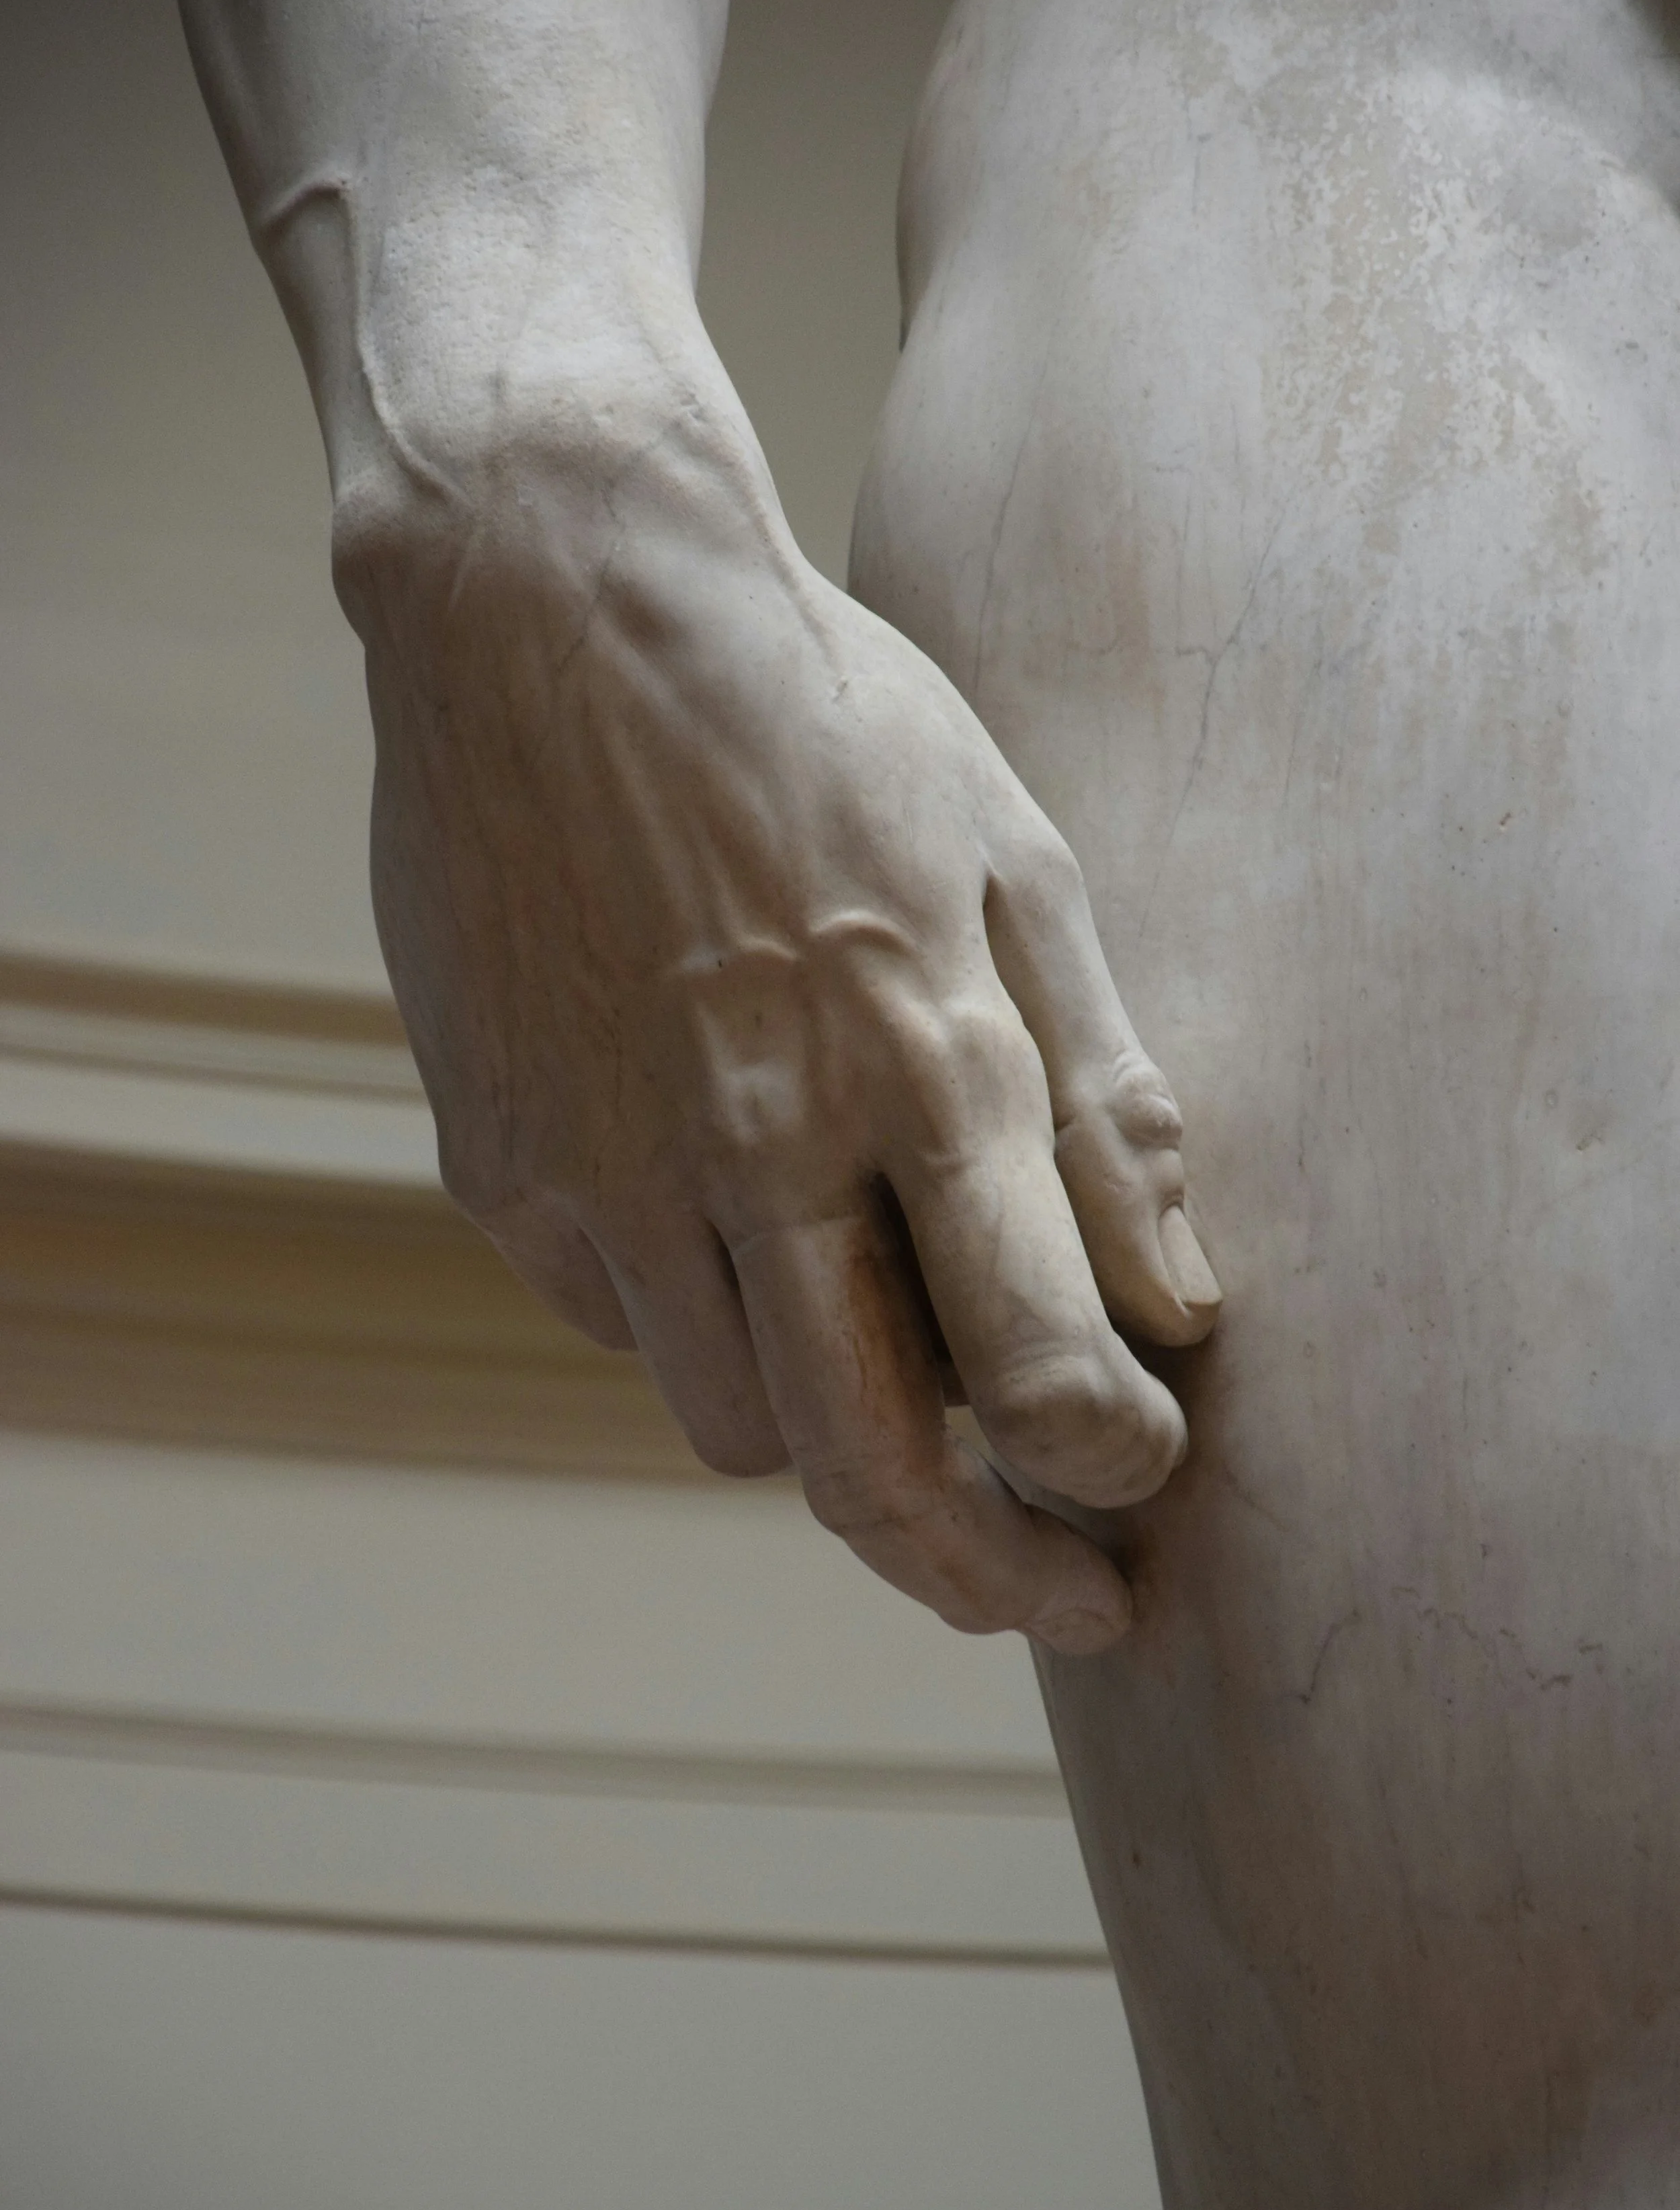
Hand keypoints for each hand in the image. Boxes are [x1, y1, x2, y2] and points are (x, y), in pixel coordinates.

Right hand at [340, 407, 1219, 1655]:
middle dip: (985, 1577)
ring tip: (884, 1360)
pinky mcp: (501, 1159)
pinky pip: (620, 1321)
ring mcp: (606, 1163)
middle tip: (1057, 1605)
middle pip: (870, 1473)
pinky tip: (730, 1220)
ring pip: (735, 1427)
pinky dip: (697, 1318)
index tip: (1144, 1481)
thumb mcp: (1016, 857)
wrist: (551, 604)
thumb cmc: (820, 719)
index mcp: (918, 1058)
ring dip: (829, 1437)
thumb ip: (1104, 1092)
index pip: (1041, 1365)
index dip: (1115, 1469)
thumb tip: (1181, 1303)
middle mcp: (759, 1139)